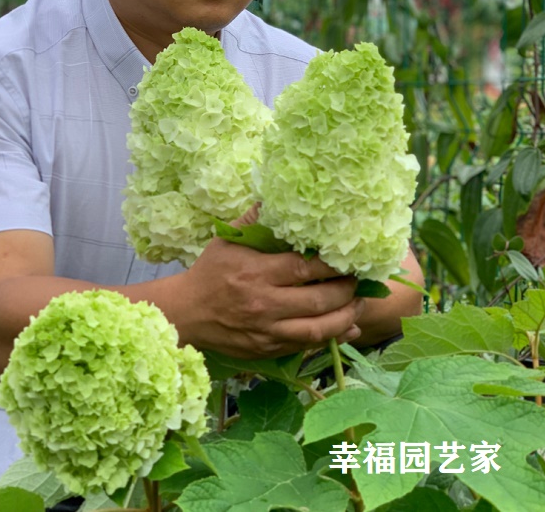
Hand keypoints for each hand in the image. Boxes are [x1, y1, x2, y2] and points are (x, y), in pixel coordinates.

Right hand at [170, 206, 363, 358]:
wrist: (185, 313)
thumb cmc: (209, 271)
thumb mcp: (227, 239)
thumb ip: (255, 219)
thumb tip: (279, 196)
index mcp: (256, 273)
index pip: (303, 268)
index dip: (332, 263)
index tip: (349, 254)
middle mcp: (264, 304)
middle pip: (318, 300)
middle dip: (347, 290)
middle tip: (359, 279)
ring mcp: (267, 331)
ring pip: (318, 329)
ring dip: (346, 317)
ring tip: (359, 304)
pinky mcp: (267, 349)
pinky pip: (306, 346)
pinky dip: (332, 337)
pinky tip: (347, 326)